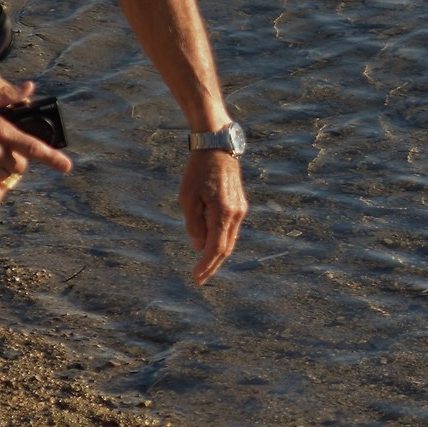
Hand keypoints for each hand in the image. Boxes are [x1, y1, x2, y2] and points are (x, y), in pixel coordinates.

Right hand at [0, 81, 73, 200]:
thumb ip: (10, 96)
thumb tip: (30, 87)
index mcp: (1, 131)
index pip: (33, 147)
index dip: (52, 158)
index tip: (66, 167)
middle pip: (20, 165)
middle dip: (16, 160)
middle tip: (1, 152)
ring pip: (6, 178)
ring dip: (2, 173)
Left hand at [179, 147, 245, 283]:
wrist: (217, 147)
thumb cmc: (198, 170)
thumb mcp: (187, 198)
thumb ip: (193, 224)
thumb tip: (199, 247)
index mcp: (222, 213)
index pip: (216, 248)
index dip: (206, 265)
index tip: (196, 278)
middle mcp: (236, 214)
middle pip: (226, 248)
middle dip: (212, 265)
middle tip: (199, 279)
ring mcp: (240, 209)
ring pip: (229, 239)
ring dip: (216, 254)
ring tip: (203, 266)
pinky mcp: (239, 205)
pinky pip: (230, 229)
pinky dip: (220, 240)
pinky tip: (209, 245)